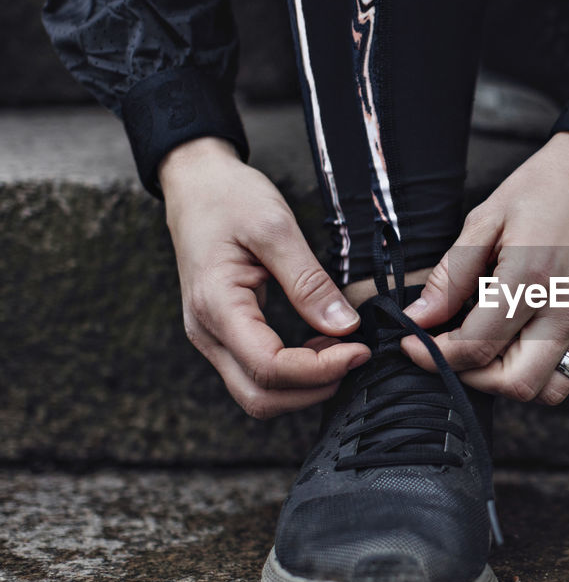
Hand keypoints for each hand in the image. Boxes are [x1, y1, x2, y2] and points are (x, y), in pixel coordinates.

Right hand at [160, 137, 370, 418]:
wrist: (195, 184)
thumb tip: (345, 327)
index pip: (269, 367)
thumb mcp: (276, 228)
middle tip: (356, 356)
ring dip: (304, 385)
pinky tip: (321, 343)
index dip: (320, 370)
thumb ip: (309, 281)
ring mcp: (211, 337)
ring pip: (258, 393)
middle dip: (314, 389)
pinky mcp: (223, 334)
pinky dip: (294, 373)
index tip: (360, 349)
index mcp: (216, 306)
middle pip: (260, 397)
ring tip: (342, 349)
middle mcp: (206, 332)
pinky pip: (257, 373)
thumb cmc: (230, 198)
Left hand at [401, 99, 568, 403]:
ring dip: (512, 381)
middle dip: (473, 378)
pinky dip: (545, 371)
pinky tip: (526, 341)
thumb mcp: (486, 220)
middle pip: (513, 383)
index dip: (435, 356)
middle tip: (454, 353)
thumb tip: (419, 318)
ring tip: (493, 351)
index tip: (414, 345)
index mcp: (531, 275)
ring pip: (549, 391)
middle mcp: (568, 305)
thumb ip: (452, 276)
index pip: (476, 346)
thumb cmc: (543, 188)